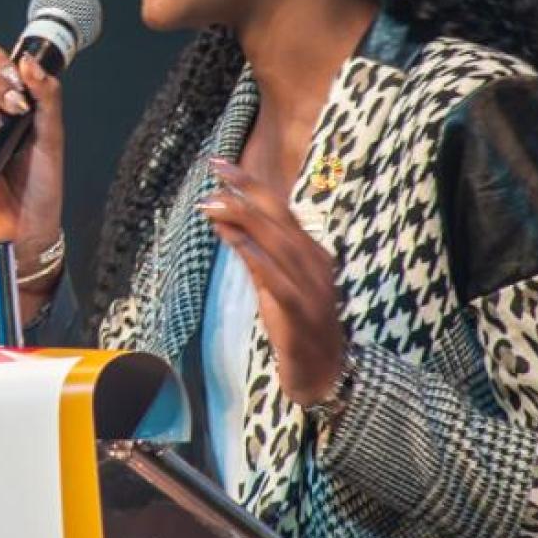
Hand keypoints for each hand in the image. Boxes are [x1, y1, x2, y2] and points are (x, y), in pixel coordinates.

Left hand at [198, 157, 344, 405]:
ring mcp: (311, 287)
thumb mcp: (272, 284)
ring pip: (278, 243)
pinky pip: (278, 280)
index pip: (280, 210)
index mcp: (312, 254)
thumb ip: (252, 252)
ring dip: (245, 219)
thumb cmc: (297, 326)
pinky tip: (237, 242)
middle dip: (247, 190)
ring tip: (214, 202)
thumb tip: (223, 219)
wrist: (324, 374)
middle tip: (215, 168)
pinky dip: (258, 257)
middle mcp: (315, 264)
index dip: (252, 185)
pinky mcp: (300, 312)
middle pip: (279, 218)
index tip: (221, 164)